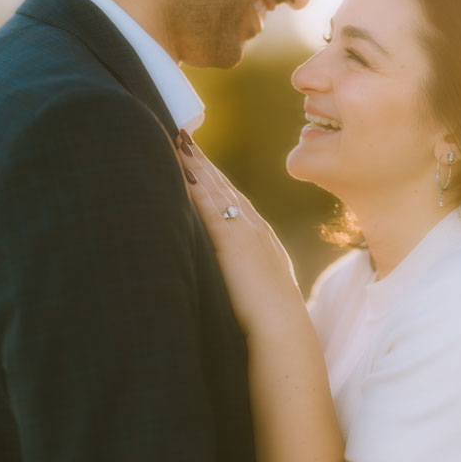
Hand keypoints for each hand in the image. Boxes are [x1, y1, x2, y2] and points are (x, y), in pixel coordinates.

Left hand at [177, 132, 306, 337]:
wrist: (283, 327)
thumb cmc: (270, 317)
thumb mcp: (261, 285)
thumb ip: (248, 272)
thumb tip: (238, 274)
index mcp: (260, 236)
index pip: (233, 198)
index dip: (215, 176)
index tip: (200, 156)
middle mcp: (253, 226)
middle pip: (223, 185)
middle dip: (202, 160)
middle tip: (183, 133)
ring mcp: (244, 231)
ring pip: (215, 188)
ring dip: (195, 164)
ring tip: (178, 139)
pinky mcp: (232, 242)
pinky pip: (209, 206)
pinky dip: (194, 185)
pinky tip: (181, 168)